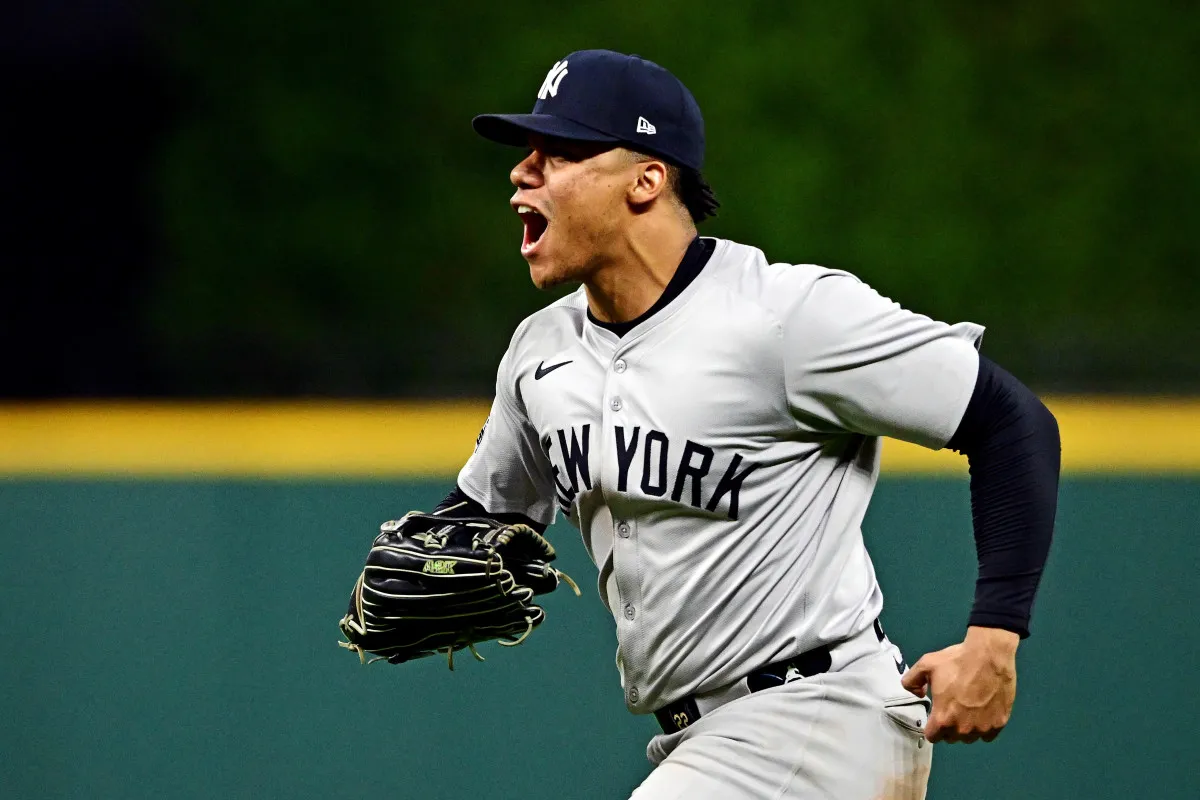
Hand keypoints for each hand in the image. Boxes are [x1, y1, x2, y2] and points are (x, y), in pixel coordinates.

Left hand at [900, 626, 1018, 742]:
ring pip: (970, 737)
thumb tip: (918, 693)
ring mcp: (982, 728)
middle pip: (951, 738)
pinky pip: (988, 734)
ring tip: (968, 709)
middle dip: (949, 726)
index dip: (932, 727)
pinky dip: (984, 727)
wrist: (989, 656)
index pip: (932, 737)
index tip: (935, 716)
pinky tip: (983, 712)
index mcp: (942, 718)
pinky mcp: (999, 724)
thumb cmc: (956, 661)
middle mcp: (962, 729)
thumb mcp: (925, 665)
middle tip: (952, 708)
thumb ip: (911, 681)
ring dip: (966, 728)